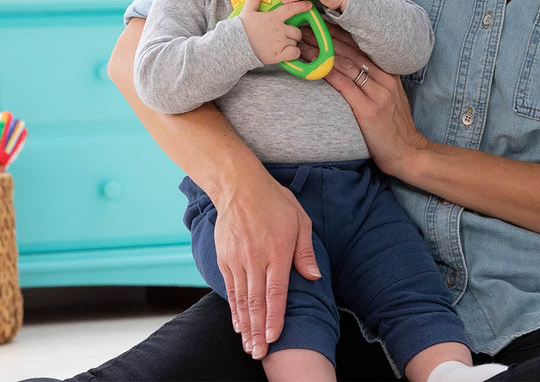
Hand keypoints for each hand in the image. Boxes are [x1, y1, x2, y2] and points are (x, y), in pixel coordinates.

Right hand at [213, 172, 320, 359]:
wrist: (240, 186)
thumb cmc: (275, 202)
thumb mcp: (300, 220)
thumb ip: (305, 251)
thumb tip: (314, 277)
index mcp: (277, 250)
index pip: (276, 291)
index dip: (275, 317)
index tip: (275, 337)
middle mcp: (255, 258)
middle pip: (256, 301)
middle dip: (258, 330)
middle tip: (259, 353)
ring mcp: (237, 259)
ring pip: (241, 299)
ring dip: (245, 325)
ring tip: (249, 346)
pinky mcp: (225, 258)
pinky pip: (230, 289)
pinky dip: (233, 309)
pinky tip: (237, 324)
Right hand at [239, 0, 311, 64]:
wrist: (234, 46)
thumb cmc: (241, 29)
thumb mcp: (247, 11)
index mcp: (273, 18)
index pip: (291, 9)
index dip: (302, 6)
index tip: (309, 5)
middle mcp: (279, 29)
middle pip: (297, 30)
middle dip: (294, 33)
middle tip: (285, 36)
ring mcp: (280, 42)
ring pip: (295, 41)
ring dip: (292, 43)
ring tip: (281, 44)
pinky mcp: (278, 54)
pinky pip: (295, 53)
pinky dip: (293, 53)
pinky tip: (286, 52)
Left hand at [320, 24, 430, 177]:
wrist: (407, 152)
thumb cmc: (393, 126)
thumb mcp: (389, 96)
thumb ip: (374, 80)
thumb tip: (349, 66)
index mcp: (389, 72)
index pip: (361, 45)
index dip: (339, 32)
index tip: (320, 22)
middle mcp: (384, 78)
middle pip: (351, 51)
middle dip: (326, 37)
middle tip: (305, 27)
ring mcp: (378, 93)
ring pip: (346, 65)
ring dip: (322, 52)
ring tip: (303, 43)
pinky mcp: (369, 109)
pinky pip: (344, 86)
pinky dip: (327, 73)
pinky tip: (314, 65)